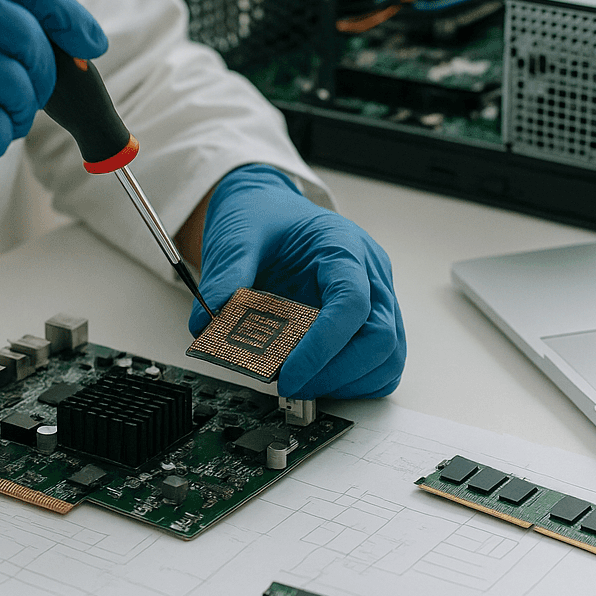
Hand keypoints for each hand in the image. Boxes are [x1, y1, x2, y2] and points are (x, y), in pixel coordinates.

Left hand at [188, 165, 405, 399]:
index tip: (288, 375)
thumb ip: (226, 277)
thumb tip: (207, 326)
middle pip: (381, 338)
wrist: (270, 208)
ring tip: (301, 385)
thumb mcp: (238, 236)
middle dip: (336, 374)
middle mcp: (370, 274)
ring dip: (347, 382)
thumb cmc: (264, 217)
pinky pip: (380, 363)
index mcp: (343, 246)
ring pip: (388, 357)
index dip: (323, 347)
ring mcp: (376, 298)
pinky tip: (318, 381)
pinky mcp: (371, 320)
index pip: (351, 303)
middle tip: (292, 387)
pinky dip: (353, 382)